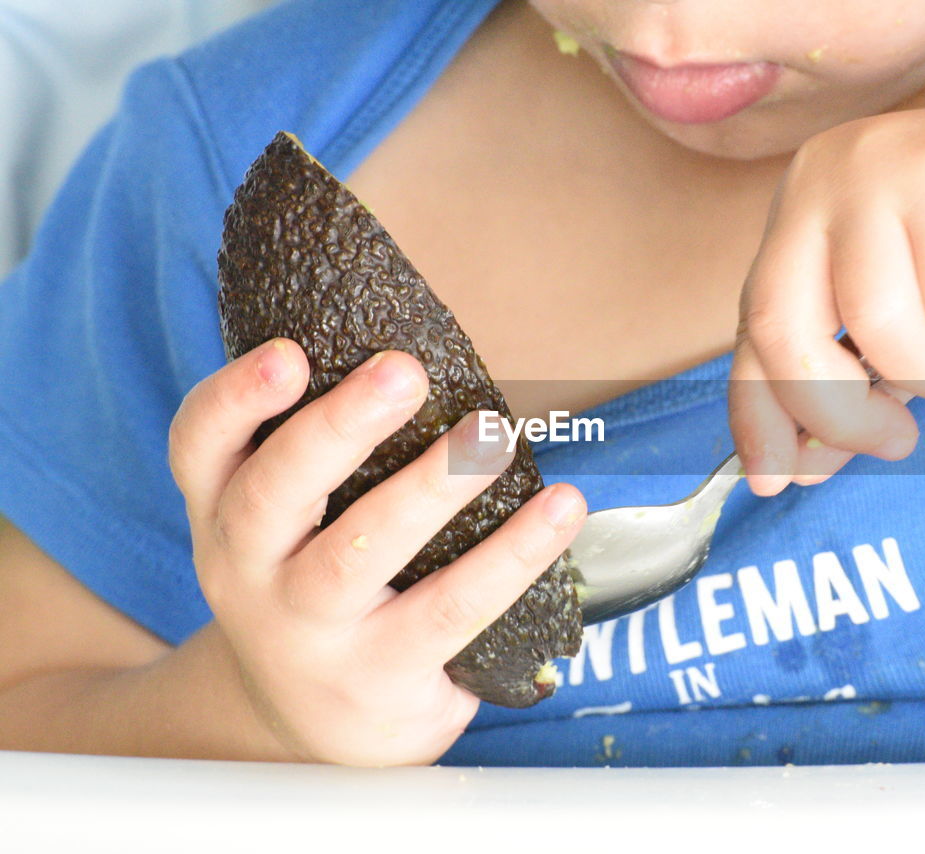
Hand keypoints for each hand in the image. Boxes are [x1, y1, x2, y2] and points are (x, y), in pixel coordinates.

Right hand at [168, 339, 585, 765]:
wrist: (308, 726)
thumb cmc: (309, 592)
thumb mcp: (278, 530)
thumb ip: (309, 456)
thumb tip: (406, 358)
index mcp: (223, 514)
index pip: (200, 445)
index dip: (237, 397)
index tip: (288, 352)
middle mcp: (247, 571)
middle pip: (272, 492)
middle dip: (337, 427)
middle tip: (402, 372)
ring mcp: (309, 632)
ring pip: (357, 554)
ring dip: (428, 487)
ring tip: (490, 436)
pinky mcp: (378, 673)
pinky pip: (452, 607)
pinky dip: (512, 554)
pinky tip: (562, 507)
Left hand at [730, 83, 924, 494]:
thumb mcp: (912, 326)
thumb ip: (853, 386)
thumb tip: (795, 468)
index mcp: (801, 214)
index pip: (756, 328)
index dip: (760, 414)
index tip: (775, 480)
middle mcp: (823, 179)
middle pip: (788, 332)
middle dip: (840, 414)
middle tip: (896, 441)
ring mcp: (882, 166)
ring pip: (886, 330)